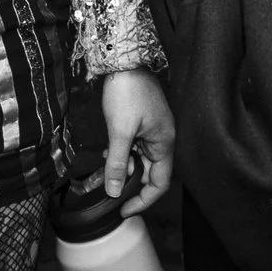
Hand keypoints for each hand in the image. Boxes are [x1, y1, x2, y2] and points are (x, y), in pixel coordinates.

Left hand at [100, 68, 175, 218]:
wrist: (124, 60)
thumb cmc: (127, 92)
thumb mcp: (120, 131)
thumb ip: (117, 163)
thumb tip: (114, 191)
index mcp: (164, 143)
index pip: (159, 183)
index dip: (143, 200)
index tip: (124, 210)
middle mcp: (162, 139)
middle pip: (150, 173)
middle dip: (131, 183)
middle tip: (111, 189)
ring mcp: (153, 131)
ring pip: (140, 160)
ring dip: (125, 167)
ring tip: (108, 168)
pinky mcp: (143, 123)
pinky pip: (135, 147)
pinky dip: (123, 153)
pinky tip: (109, 153)